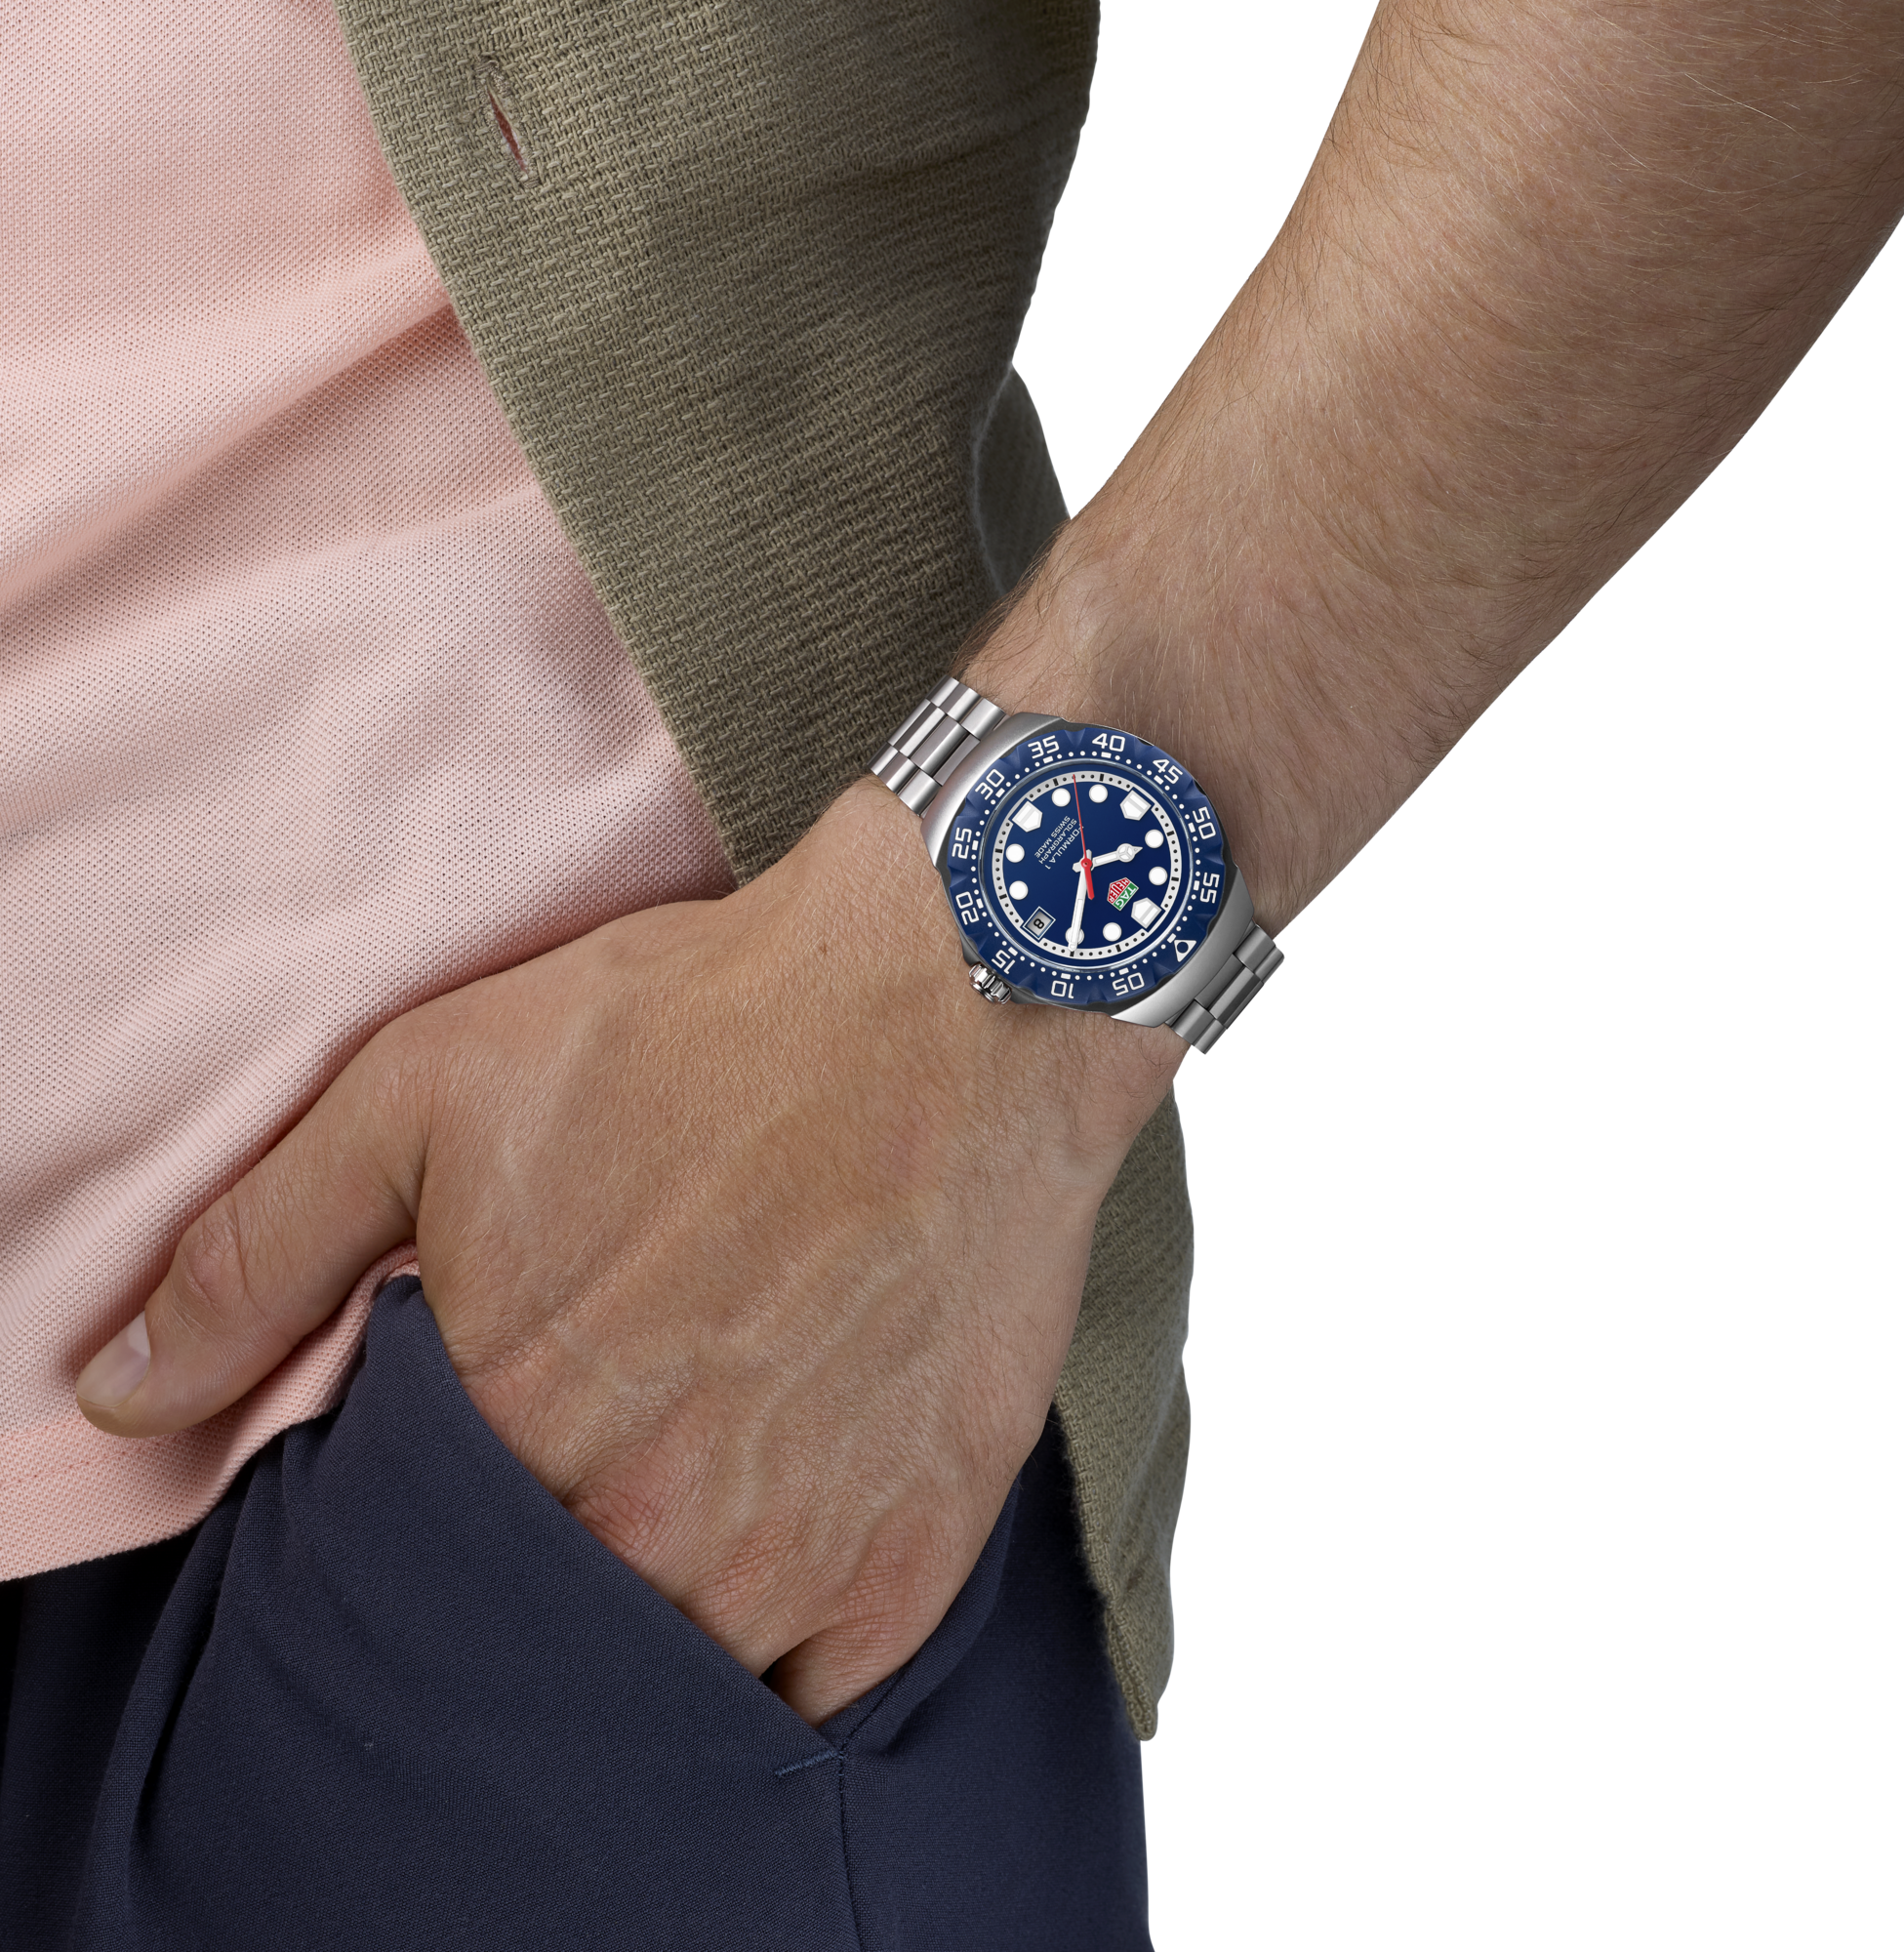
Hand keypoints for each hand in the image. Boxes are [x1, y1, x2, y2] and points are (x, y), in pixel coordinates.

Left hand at [75, 782, 1182, 1724]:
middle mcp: (656, 1536)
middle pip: (552, 1633)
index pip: (412, 1571)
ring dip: (662, 1609)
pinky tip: (776, 1526)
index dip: (433, 1507)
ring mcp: (800, 1564)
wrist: (952, 1003)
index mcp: (516, 1437)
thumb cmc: (697, 1031)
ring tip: (686, 1479)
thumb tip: (121, 1393)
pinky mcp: (917, 1556)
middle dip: (548, 1561)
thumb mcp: (431, 1088)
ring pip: (681, 1678)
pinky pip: (818, 1686)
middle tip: (601, 1441)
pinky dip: (782, 1639)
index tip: (488, 1425)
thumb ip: (258, 1255)